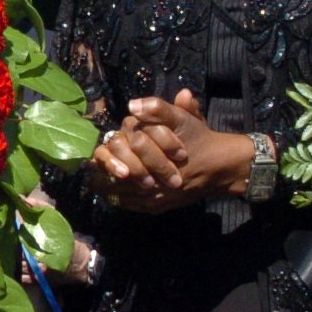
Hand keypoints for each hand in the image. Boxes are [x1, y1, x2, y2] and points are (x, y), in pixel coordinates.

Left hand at [87, 90, 254, 213]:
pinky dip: (118, 198)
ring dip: (106, 186)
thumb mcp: (183, 119)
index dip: (105, 156)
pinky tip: (110, 192)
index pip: (119, 159)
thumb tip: (133, 105)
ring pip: (120, 195)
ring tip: (94, 180)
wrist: (220, 168)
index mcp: (154, 160)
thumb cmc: (199, 140)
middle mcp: (153, 184)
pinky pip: (130, 205)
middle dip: (104, 172)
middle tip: (90, 168)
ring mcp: (155, 199)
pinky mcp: (158, 207)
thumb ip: (159, 109)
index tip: (93, 155)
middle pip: (117, 179)